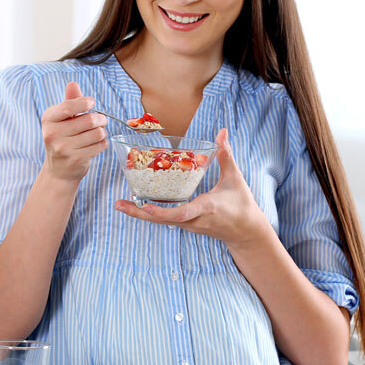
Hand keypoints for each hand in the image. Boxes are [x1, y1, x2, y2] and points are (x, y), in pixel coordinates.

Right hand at [40, 82, 107, 182]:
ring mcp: (63, 148)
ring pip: (97, 133)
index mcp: (48, 119)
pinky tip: (95, 145)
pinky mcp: (76, 159)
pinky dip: (102, 143)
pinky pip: (100, 145)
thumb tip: (73, 84)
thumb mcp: (62, 119)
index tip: (92, 102)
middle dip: (100, 119)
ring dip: (102, 132)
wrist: (59, 170)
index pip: (68, 106)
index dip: (84, 103)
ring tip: (97, 133)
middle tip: (101, 120)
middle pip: (89, 120)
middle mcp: (52, 134)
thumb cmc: (62, 138)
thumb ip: (70, 101)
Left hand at [114, 128, 269, 249]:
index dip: (163, 211)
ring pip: (161, 221)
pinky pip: (166, 219)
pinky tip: (138, 204)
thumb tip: (222, 132)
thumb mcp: (235, 179)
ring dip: (140, 213)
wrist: (245, 231)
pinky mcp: (187, 224)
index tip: (146, 206)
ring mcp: (189, 225)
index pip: (182, 213)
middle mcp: (194, 220)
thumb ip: (226, 155)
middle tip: (118, 204)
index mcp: (206, 208)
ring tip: (121, 204)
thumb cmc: (241, 204)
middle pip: (162, 219)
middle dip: (139, 213)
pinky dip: (151, 213)